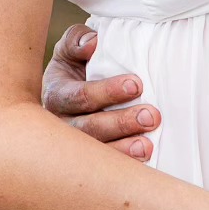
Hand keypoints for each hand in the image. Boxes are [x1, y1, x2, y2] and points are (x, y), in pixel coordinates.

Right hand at [42, 25, 162, 160]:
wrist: (70, 92)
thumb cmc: (75, 68)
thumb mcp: (70, 50)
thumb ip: (78, 41)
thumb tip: (92, 43)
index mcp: (57, 94)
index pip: (80, 96)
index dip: (107, 91)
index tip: (137, 84)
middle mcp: (61, 124)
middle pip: (89, 128)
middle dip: (121, 123)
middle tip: (151, 116)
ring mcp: (73, 147)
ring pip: (96, 152)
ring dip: (123, 149)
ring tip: (147, 145)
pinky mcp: (88, 161)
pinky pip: (104, 168)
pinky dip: (124, 166)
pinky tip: (144, 160)